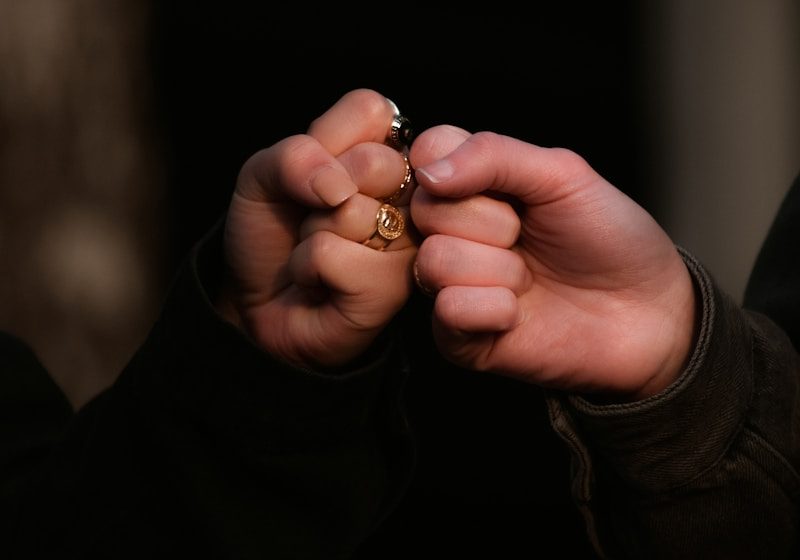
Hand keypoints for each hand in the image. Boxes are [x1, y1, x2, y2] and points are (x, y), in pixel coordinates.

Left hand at [218, 89, 416, 369]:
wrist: (255, 300)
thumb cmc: (272, 233)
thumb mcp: (263, 175)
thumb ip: (294, 156)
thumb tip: (337, 185)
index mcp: (389, 154)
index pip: (374, 111)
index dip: (326, 141)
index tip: (317, 174)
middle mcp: (413, 196)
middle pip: (375, 162)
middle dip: (320, 191)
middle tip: (317, 215)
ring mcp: (412, 244)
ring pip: (353, 212)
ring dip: (313, 234)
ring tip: (318, 251)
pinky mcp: (396, 288)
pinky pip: (336, 257)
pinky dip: (309, 268)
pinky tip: (320, 282)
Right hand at [410, 126, 695, 399]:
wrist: (649, 312)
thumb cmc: (610, 238)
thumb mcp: (563, 175)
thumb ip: (493, 155)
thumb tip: (429, 170)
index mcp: (472, 185)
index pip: (425, 155)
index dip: (456, 167)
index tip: (503, 186)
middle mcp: (453, 232)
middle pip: (426, 210)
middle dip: (493, 222)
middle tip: (527, 235)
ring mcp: (452, 285)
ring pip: (436, 261)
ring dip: (499, 270)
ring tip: (529, 278)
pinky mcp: (458, 337)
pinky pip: (448, 310)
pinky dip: (494, 309)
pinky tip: (519, 312)